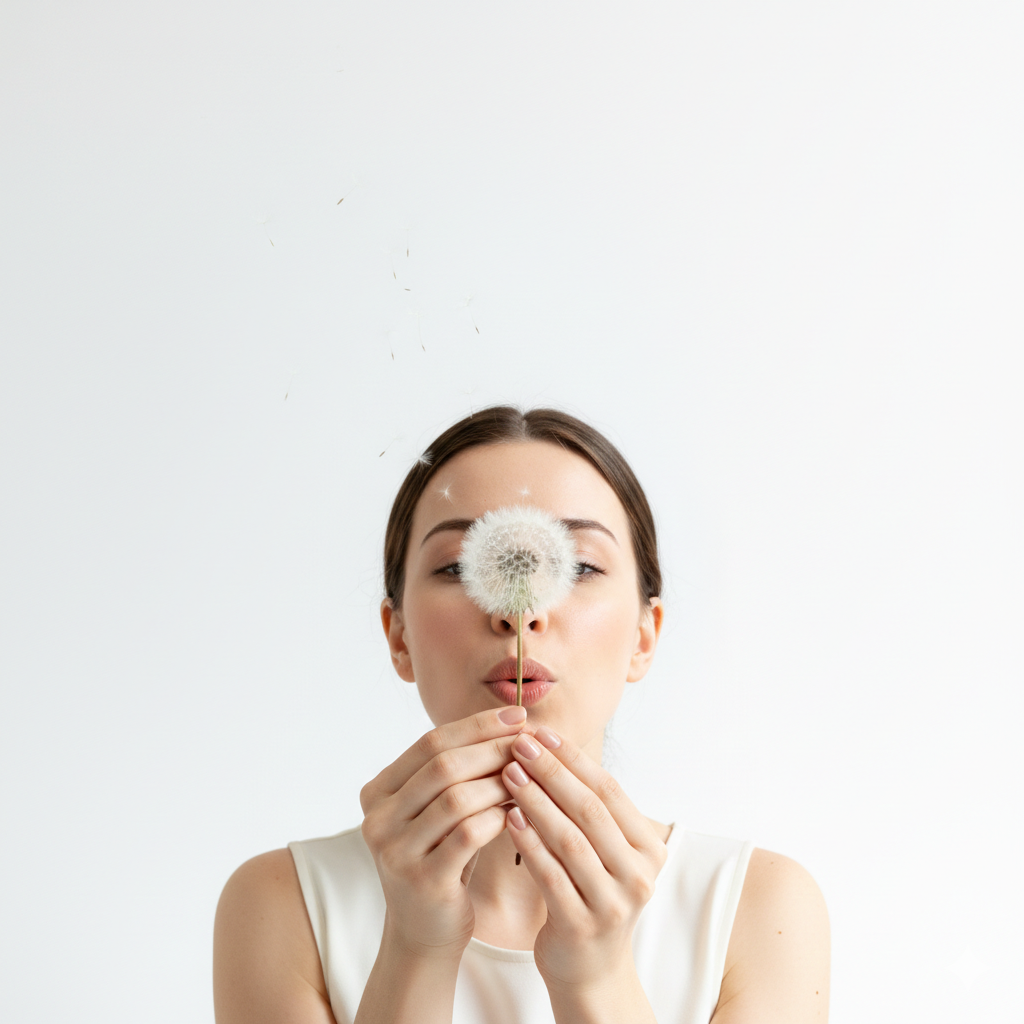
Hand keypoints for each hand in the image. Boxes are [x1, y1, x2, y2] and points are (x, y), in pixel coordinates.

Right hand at [359, 706, 526, 960]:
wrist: (425, 932)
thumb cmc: (441, 859)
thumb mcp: (438, 810)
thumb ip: (455, 771)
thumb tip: (510, 723)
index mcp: (378, 792)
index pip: (430, 742)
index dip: (477, 725)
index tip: (518, 716)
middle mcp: (378, 819)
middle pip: (442, 766)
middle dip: (492, 749)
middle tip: (530, 742)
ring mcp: (395, 851)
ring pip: (456, 798)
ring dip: (499, 782)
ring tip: (530, 775)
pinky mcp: (421, 880)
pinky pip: (467, 835)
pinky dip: (498, 816)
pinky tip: (520, 810)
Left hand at [501, 727, 667, 993]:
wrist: (589, 969)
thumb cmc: (589, 893)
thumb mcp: (601, 850)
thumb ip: (587, 807)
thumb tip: (549, 743)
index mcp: (648, 847)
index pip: (609, 790)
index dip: (573, 758)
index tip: (541, 732)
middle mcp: (638, 873)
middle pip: (590, 809)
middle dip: (552, 773)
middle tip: (519, 745)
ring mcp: (614, 901)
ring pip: (570, 839)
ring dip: (537, 802)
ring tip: (509, 775)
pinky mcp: (583, 924)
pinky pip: (551, 874)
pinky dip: (530, 843)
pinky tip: (508, 818)